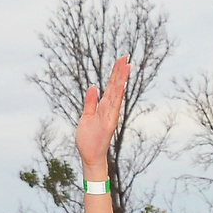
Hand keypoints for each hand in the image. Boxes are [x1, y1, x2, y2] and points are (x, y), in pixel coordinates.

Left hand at [76, 56, 130, 178]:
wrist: (89, 156)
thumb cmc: (88, 139)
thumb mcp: (86, 116)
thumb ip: (90, 102)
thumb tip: (93, 87)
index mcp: (103, 107)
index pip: (110, 87)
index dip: (115, 73)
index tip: (121, 60)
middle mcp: (109, 109)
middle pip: (115, 87)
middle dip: (119, 71)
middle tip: (125, 56)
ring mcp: (110, 115)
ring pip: (116, 94)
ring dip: (121, 79)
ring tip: (126, 65)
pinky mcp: (109, 123)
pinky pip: (114, 107)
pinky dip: (118, 95)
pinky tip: (121, 84)